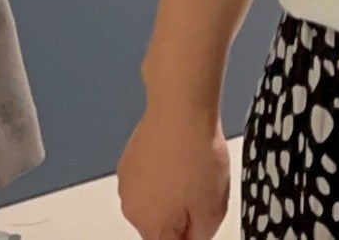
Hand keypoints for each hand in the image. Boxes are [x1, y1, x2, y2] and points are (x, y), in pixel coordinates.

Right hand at [117, 107, 230, 239]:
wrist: (181, 112)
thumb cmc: (195, 157)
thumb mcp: (212, 213)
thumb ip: (198, 238)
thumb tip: (190, 239)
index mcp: (147, 223)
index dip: (189, 237)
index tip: (198, 222)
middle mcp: (129, 203)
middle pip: (159, 228)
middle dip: (180, 221)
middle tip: (201, 200)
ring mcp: (126, 178)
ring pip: (153, 204)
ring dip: (171, 199)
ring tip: (192, 177)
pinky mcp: (128, 157)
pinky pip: (148, 181)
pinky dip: (163, 179)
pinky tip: (181, 163)